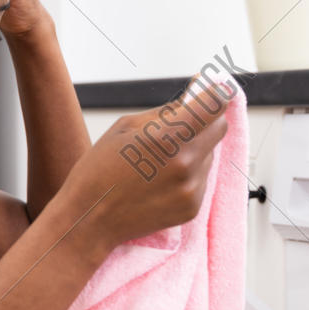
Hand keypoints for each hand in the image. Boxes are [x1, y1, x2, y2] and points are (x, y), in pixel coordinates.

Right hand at [61, 73, 233, 251]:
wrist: (89, 220)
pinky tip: (160, 181)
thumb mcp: (125, 127)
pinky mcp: (192, 207)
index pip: (214, 104)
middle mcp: (185, 163)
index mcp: (167, 137)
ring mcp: (191, 188)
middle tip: (182, 123)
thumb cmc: (99, 171)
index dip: (216, 92)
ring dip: (193, 149)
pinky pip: (201, 178)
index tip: (213, 89)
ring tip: (159, 161)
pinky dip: (188, 174)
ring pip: (209, 154)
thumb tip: (195, 96)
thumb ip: (166, 111)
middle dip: (204, 120)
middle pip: (219, 127)